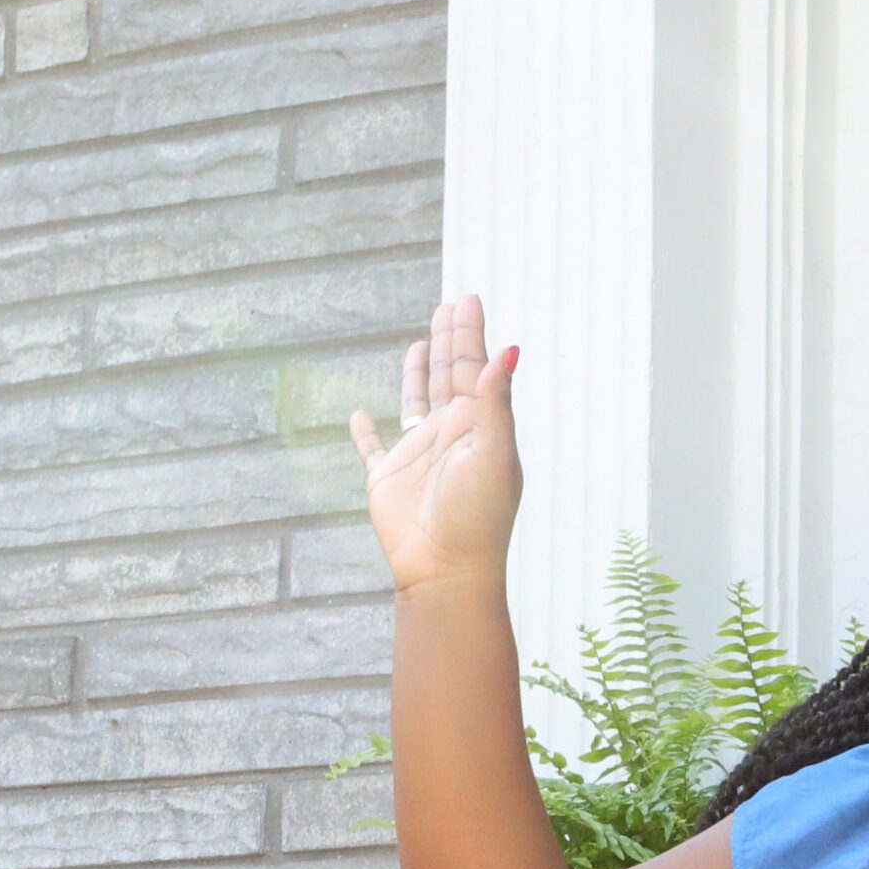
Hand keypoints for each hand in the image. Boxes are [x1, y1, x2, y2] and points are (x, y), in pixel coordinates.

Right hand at [349, 295, 524, 598]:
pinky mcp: (387, 479)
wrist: (447, 570)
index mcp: (479, 427)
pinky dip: (364, 432)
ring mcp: (418, 457)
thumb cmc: (478, 517)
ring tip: (422, 342)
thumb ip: (496, 402)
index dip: (470, 333)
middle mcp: (450, 436)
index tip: (468, 298)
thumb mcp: (495, 454)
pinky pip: (372, 449)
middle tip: (450, 304)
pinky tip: (359, 415)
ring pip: (416, 403)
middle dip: (450, 340)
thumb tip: (509, 349)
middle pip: (449, 377)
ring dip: (418, 373)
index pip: (475, 369)